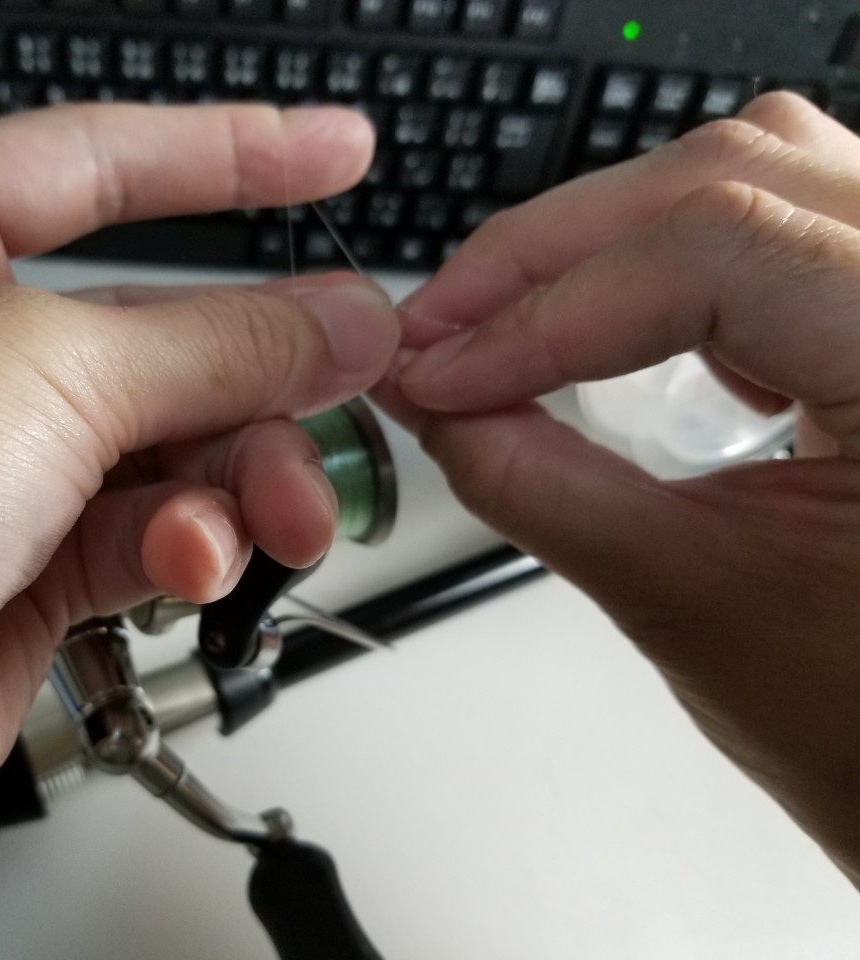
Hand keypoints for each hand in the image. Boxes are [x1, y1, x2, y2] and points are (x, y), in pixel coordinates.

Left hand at [0, 103, 397, 957]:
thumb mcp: (20, 372)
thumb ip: (206, 344)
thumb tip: (332, 320)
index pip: (95, 165)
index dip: (228, 154)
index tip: (333, 151)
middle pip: (158, 329)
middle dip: (260, 363)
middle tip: (348, 381)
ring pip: (172, 448)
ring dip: (242, 476)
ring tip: (277, 508)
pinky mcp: (15, 581)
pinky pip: (149, 541)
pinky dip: (189, 548)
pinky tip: (187, 562)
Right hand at [378, 93, 859, 881]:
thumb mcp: (690, 601)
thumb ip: (537, 485)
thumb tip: (430, 399)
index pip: (721, 251)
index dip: (552, 309)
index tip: (441, 375)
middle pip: (730, 176)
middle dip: (554, 252)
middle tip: (442, 328)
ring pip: (757, 170)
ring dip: (611, 235)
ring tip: (512, 318)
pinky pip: (786, 217)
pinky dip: (675, 251)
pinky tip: (621, 320)